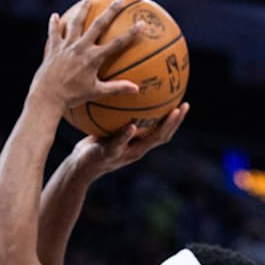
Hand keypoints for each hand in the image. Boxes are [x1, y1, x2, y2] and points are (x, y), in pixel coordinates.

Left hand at [31, 0, 143, 109]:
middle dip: (110, 11)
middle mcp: (81, 48)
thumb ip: (116, 88)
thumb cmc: (72, 97)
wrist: (47, 97)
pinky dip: (55, 24)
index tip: (142, 23)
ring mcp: (66, 46)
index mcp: (93, 58)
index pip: (117, 43)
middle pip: (98, 25)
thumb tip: (136, 89)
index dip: (131, 33)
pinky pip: (54, 32)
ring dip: (83, 8)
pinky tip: (55, 16)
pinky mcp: (53, 48)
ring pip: (76, 22)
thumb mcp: (96, 93)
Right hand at [73, 102, 190, 176]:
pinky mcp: (122, 137)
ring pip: (153, 129)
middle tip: (184, 103)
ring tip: (170, 100)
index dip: (171, 124)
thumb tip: (133, 126)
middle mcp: (138, 146)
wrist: (80, 166)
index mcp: (137, 150)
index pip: (160, 136)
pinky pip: (137, 123)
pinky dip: (143, 112)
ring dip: (164, 117)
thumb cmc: (92, 160)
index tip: (179, 109)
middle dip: (175, 120)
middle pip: (163, 133)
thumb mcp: (105, 150)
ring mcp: (131, 142)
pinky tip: (139, 98)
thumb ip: (119, 140)